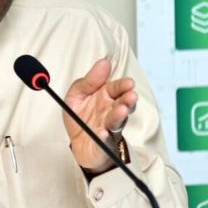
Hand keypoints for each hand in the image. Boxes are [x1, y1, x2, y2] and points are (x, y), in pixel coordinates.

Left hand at [63, 59, 137, 173]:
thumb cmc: (81, 118)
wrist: (78, 144)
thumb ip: (89, 80)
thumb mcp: (77, 94)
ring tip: (122, 110)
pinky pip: (104, 141)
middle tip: (131, 96)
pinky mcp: (103, 144)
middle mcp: (110, 112)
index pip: (117, 89)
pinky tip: (102, 132)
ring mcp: (109, 128)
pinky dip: (104, 137)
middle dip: (127, 100)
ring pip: (117, 122)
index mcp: (105, 98)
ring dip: (119, 116)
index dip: (123, 85)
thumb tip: (103, 63)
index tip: (129, 82)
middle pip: (122, 105)